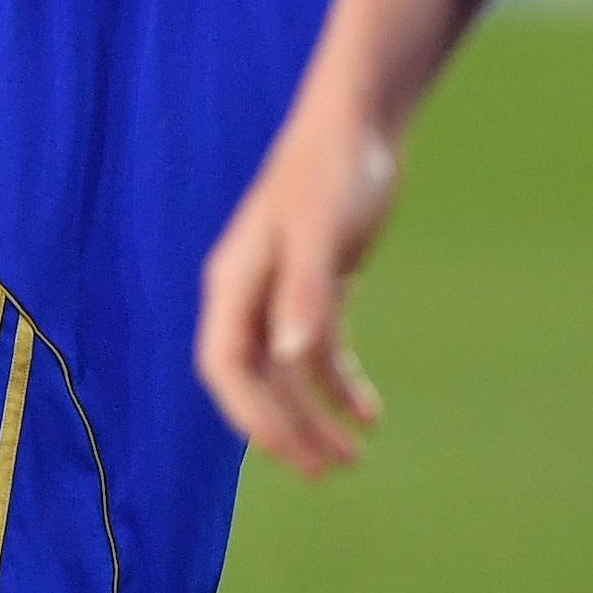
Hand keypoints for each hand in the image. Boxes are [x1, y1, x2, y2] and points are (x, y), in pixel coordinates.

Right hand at [195, 101, 399, 475]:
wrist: (359, 121)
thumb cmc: (331, 168)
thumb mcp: (320, 231)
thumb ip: (305, 294)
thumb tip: (290, 358)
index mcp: (234, 281)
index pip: (225, 366)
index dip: (250, 415)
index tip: (288, 453)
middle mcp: (250, 292)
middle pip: (256, 380)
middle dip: (286, 429)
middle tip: (326, 472)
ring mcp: (280, 290)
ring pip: (287, 372)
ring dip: (315, 415)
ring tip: (351, 458)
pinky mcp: (313, 284)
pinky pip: (316, 350)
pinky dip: (338, 383)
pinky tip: (368, 414)